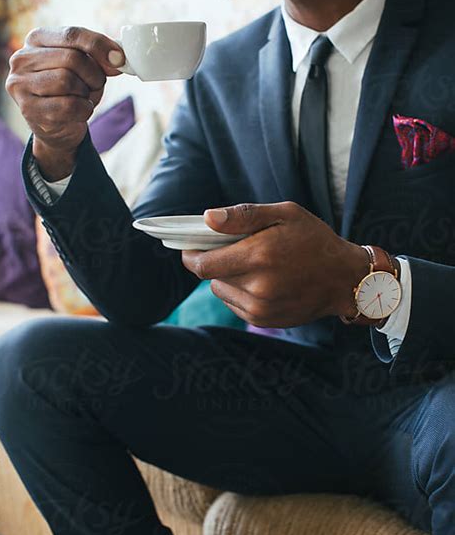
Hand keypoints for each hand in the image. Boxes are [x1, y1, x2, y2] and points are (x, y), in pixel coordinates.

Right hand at [5, 26, 125, 179]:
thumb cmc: (72, 91)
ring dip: (86, 93)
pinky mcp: (28, 109)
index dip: (100, 46)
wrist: (58, 128)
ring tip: (83, 98)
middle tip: (96, 85)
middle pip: (72, 58)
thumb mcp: (86, 68)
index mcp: (36, 39)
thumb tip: (118, 59)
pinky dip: (83, 110)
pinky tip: (78, 112)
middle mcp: (22, 59)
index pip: (72, 35)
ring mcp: (21, 84)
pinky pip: (68, 106)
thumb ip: (101, 58)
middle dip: (94, 74)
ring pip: (67, 81)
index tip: (120, 59)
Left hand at [181, 202, 368, 327]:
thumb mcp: (284, 214)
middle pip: (210, 278)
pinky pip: (236, 305)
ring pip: (221, 291)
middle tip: (233, 249)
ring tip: (254, 265)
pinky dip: (240, 292)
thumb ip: (242, 215)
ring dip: (227, 277)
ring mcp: (260, 308)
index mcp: (258, 256)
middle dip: (214, 261)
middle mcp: (257, 287)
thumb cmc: (314, 239)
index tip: (190, 245)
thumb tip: (207, 219)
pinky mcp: (264, 320)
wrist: (344, 278)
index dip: (190, 255)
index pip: (202, 265)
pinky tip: (263, 280)